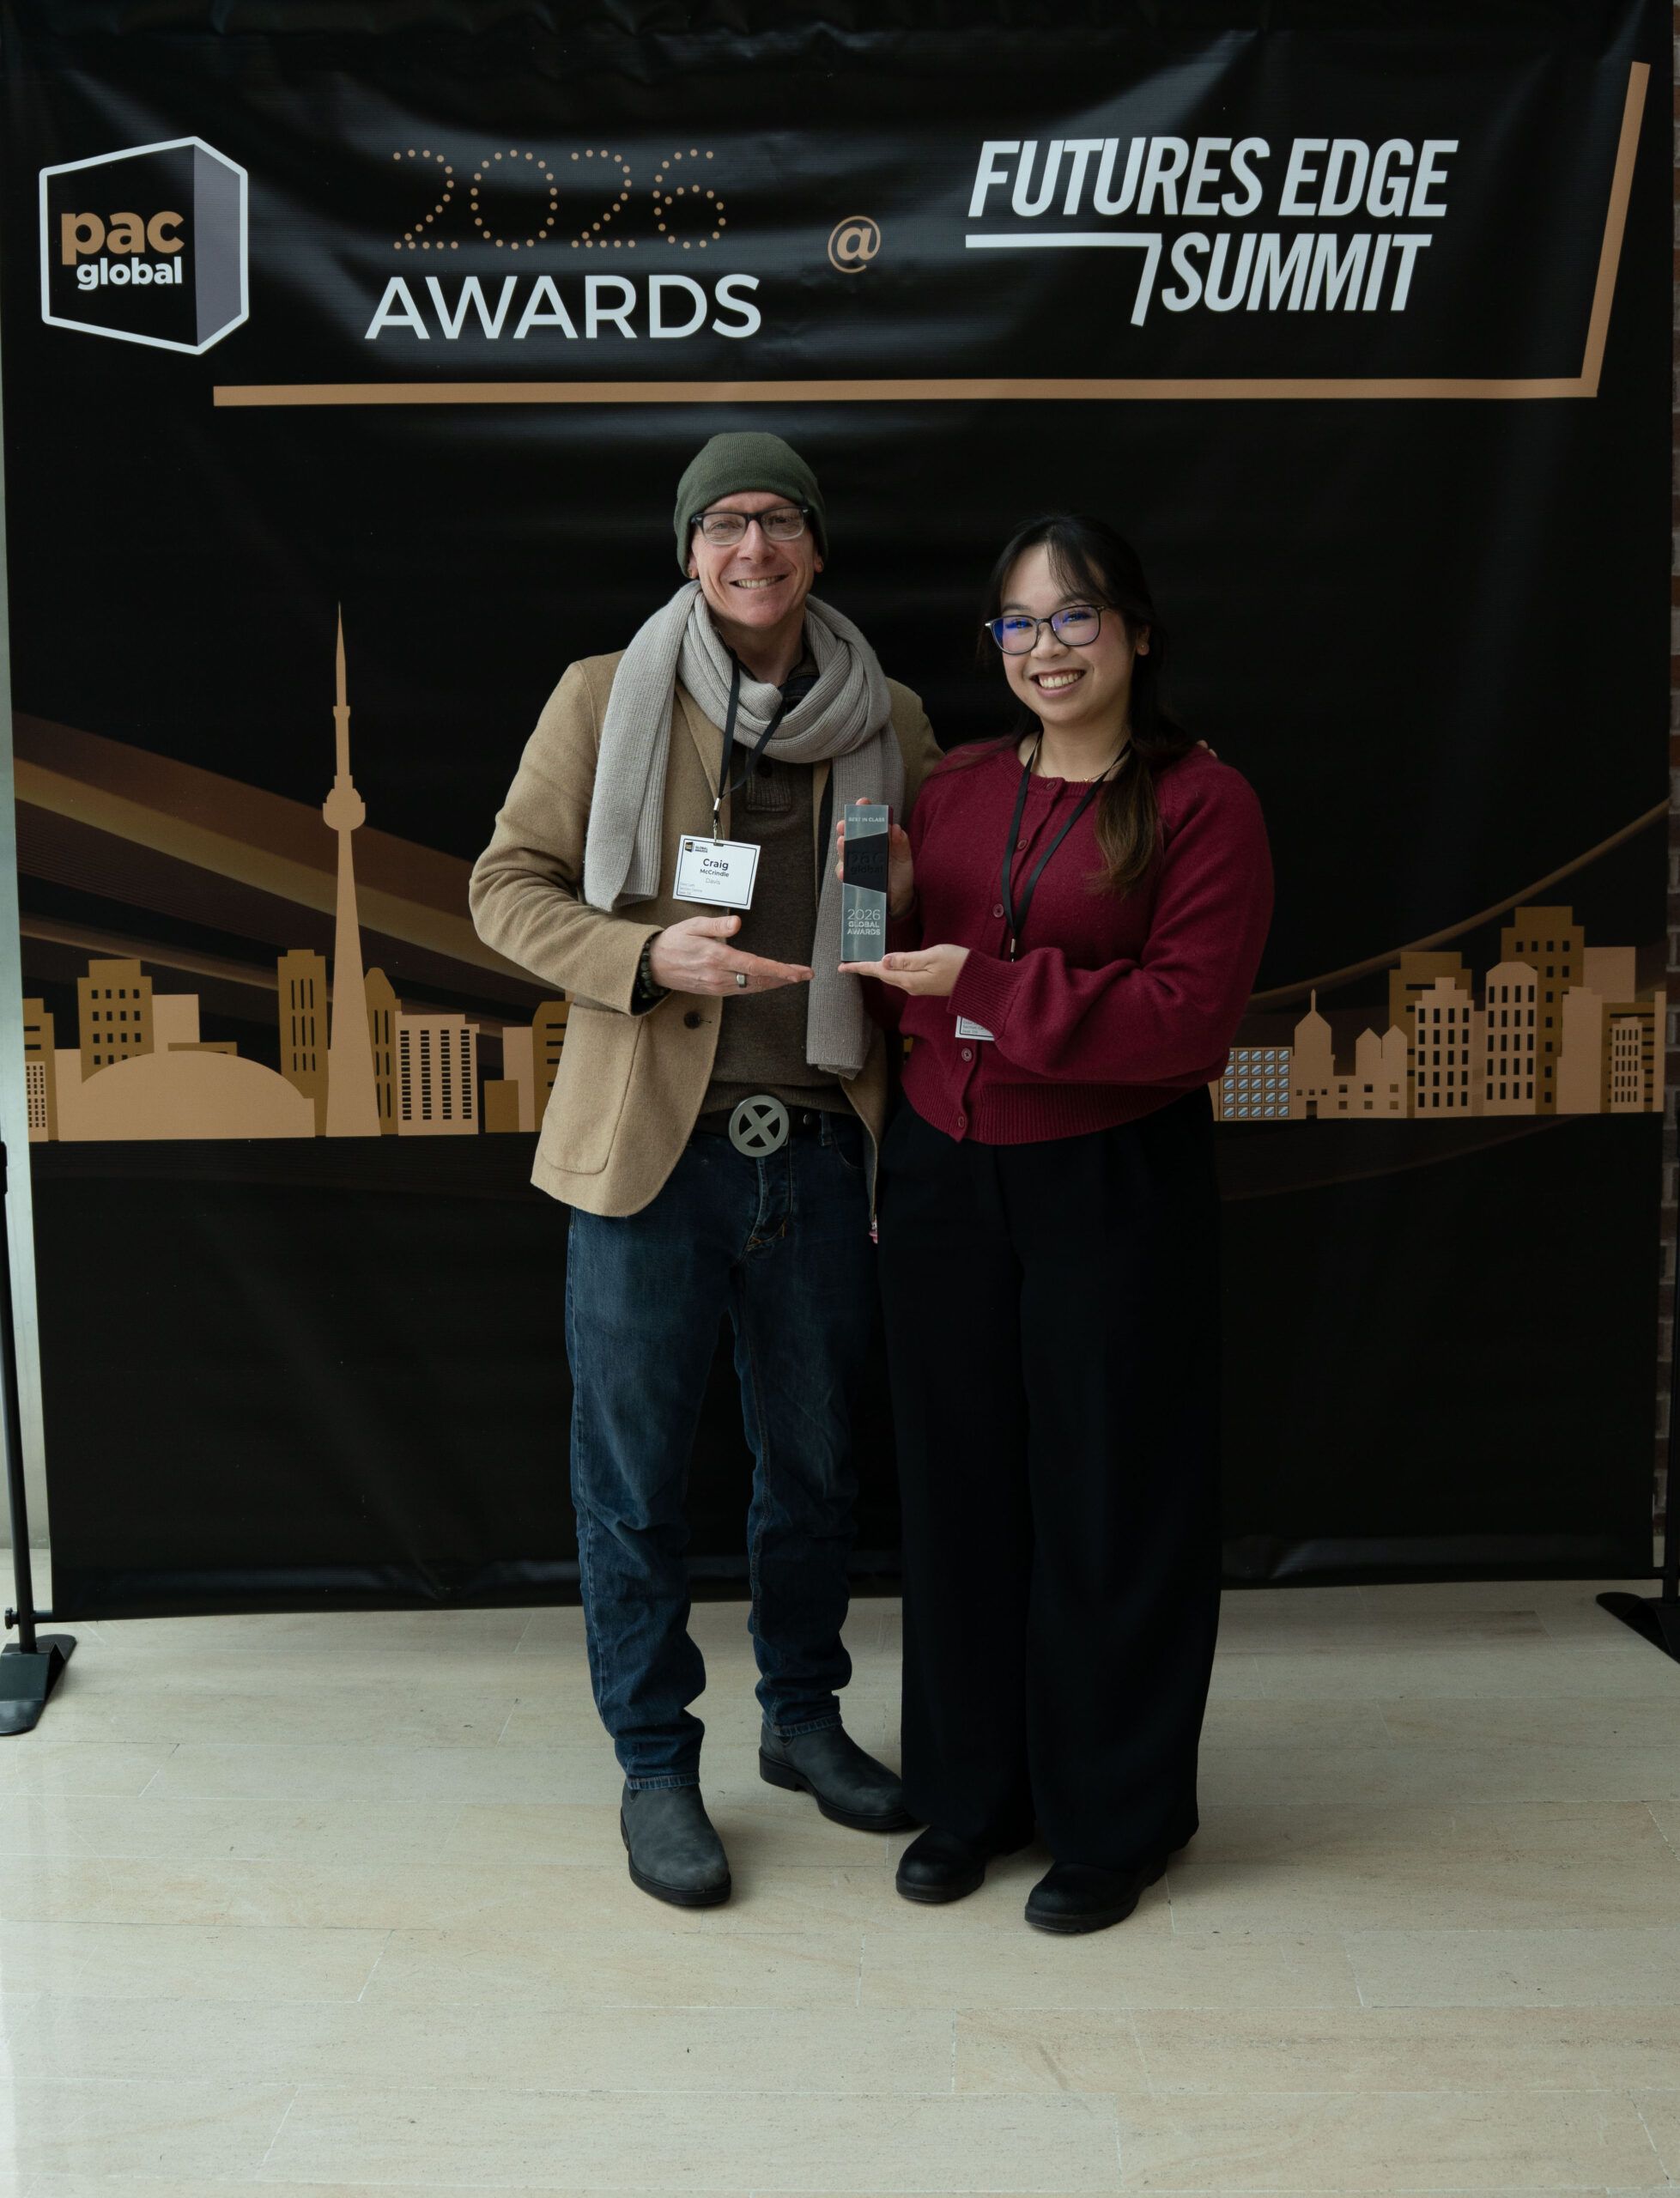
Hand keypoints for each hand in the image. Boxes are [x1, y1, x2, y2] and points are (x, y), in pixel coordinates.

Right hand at [648, 915, 811, 994]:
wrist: (653, 964)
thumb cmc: (674, 941)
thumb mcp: (693, 925)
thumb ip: (717, 924)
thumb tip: (736, 923)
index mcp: (716, 958)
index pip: (754, 966)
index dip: (778, 970)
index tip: (796, 972)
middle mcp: (719, 976)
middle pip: (759, 980)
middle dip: (785, 978)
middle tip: (806, 974)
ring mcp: (717, 986)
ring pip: (753, 987)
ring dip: (775, 983)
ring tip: (794, 978)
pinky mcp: (715, 990)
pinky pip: (743, 990)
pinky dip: (760, 986)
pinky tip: (770, 982)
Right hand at [835, 798, 915, 918]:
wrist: (900, 899)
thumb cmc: (900, 874)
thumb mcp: (904, 858)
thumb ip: (901, 844)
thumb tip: (896, 828)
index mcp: (876, 839)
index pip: (868, 821)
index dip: (863, 811)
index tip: (862, 802)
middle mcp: (863, 849)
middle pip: (851, 834)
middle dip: (846, 828)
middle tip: (844, 824)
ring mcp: (856, 864)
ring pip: (845, 853)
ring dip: (842, 848)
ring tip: (842, 843)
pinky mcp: (854, 880)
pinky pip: (845, 874)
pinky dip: (844, 872)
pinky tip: (845, 872)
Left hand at [840, 944, 969, 997]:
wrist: (977, 981)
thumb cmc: (958, 964)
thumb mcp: (932, 956)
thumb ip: (907, 959)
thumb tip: (883, 961)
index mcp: (909, 979)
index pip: (878, 971)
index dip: (860, 968)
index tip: (843, 967)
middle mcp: (910, 986)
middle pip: (881, 976)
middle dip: (864, 970)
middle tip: (846, 966)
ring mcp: (917, 987)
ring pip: (890, 977)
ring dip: (875, 971)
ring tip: (861, 965)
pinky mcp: (924, 985)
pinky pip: (900, 978)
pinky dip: (889, 971)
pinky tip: (886, 966)